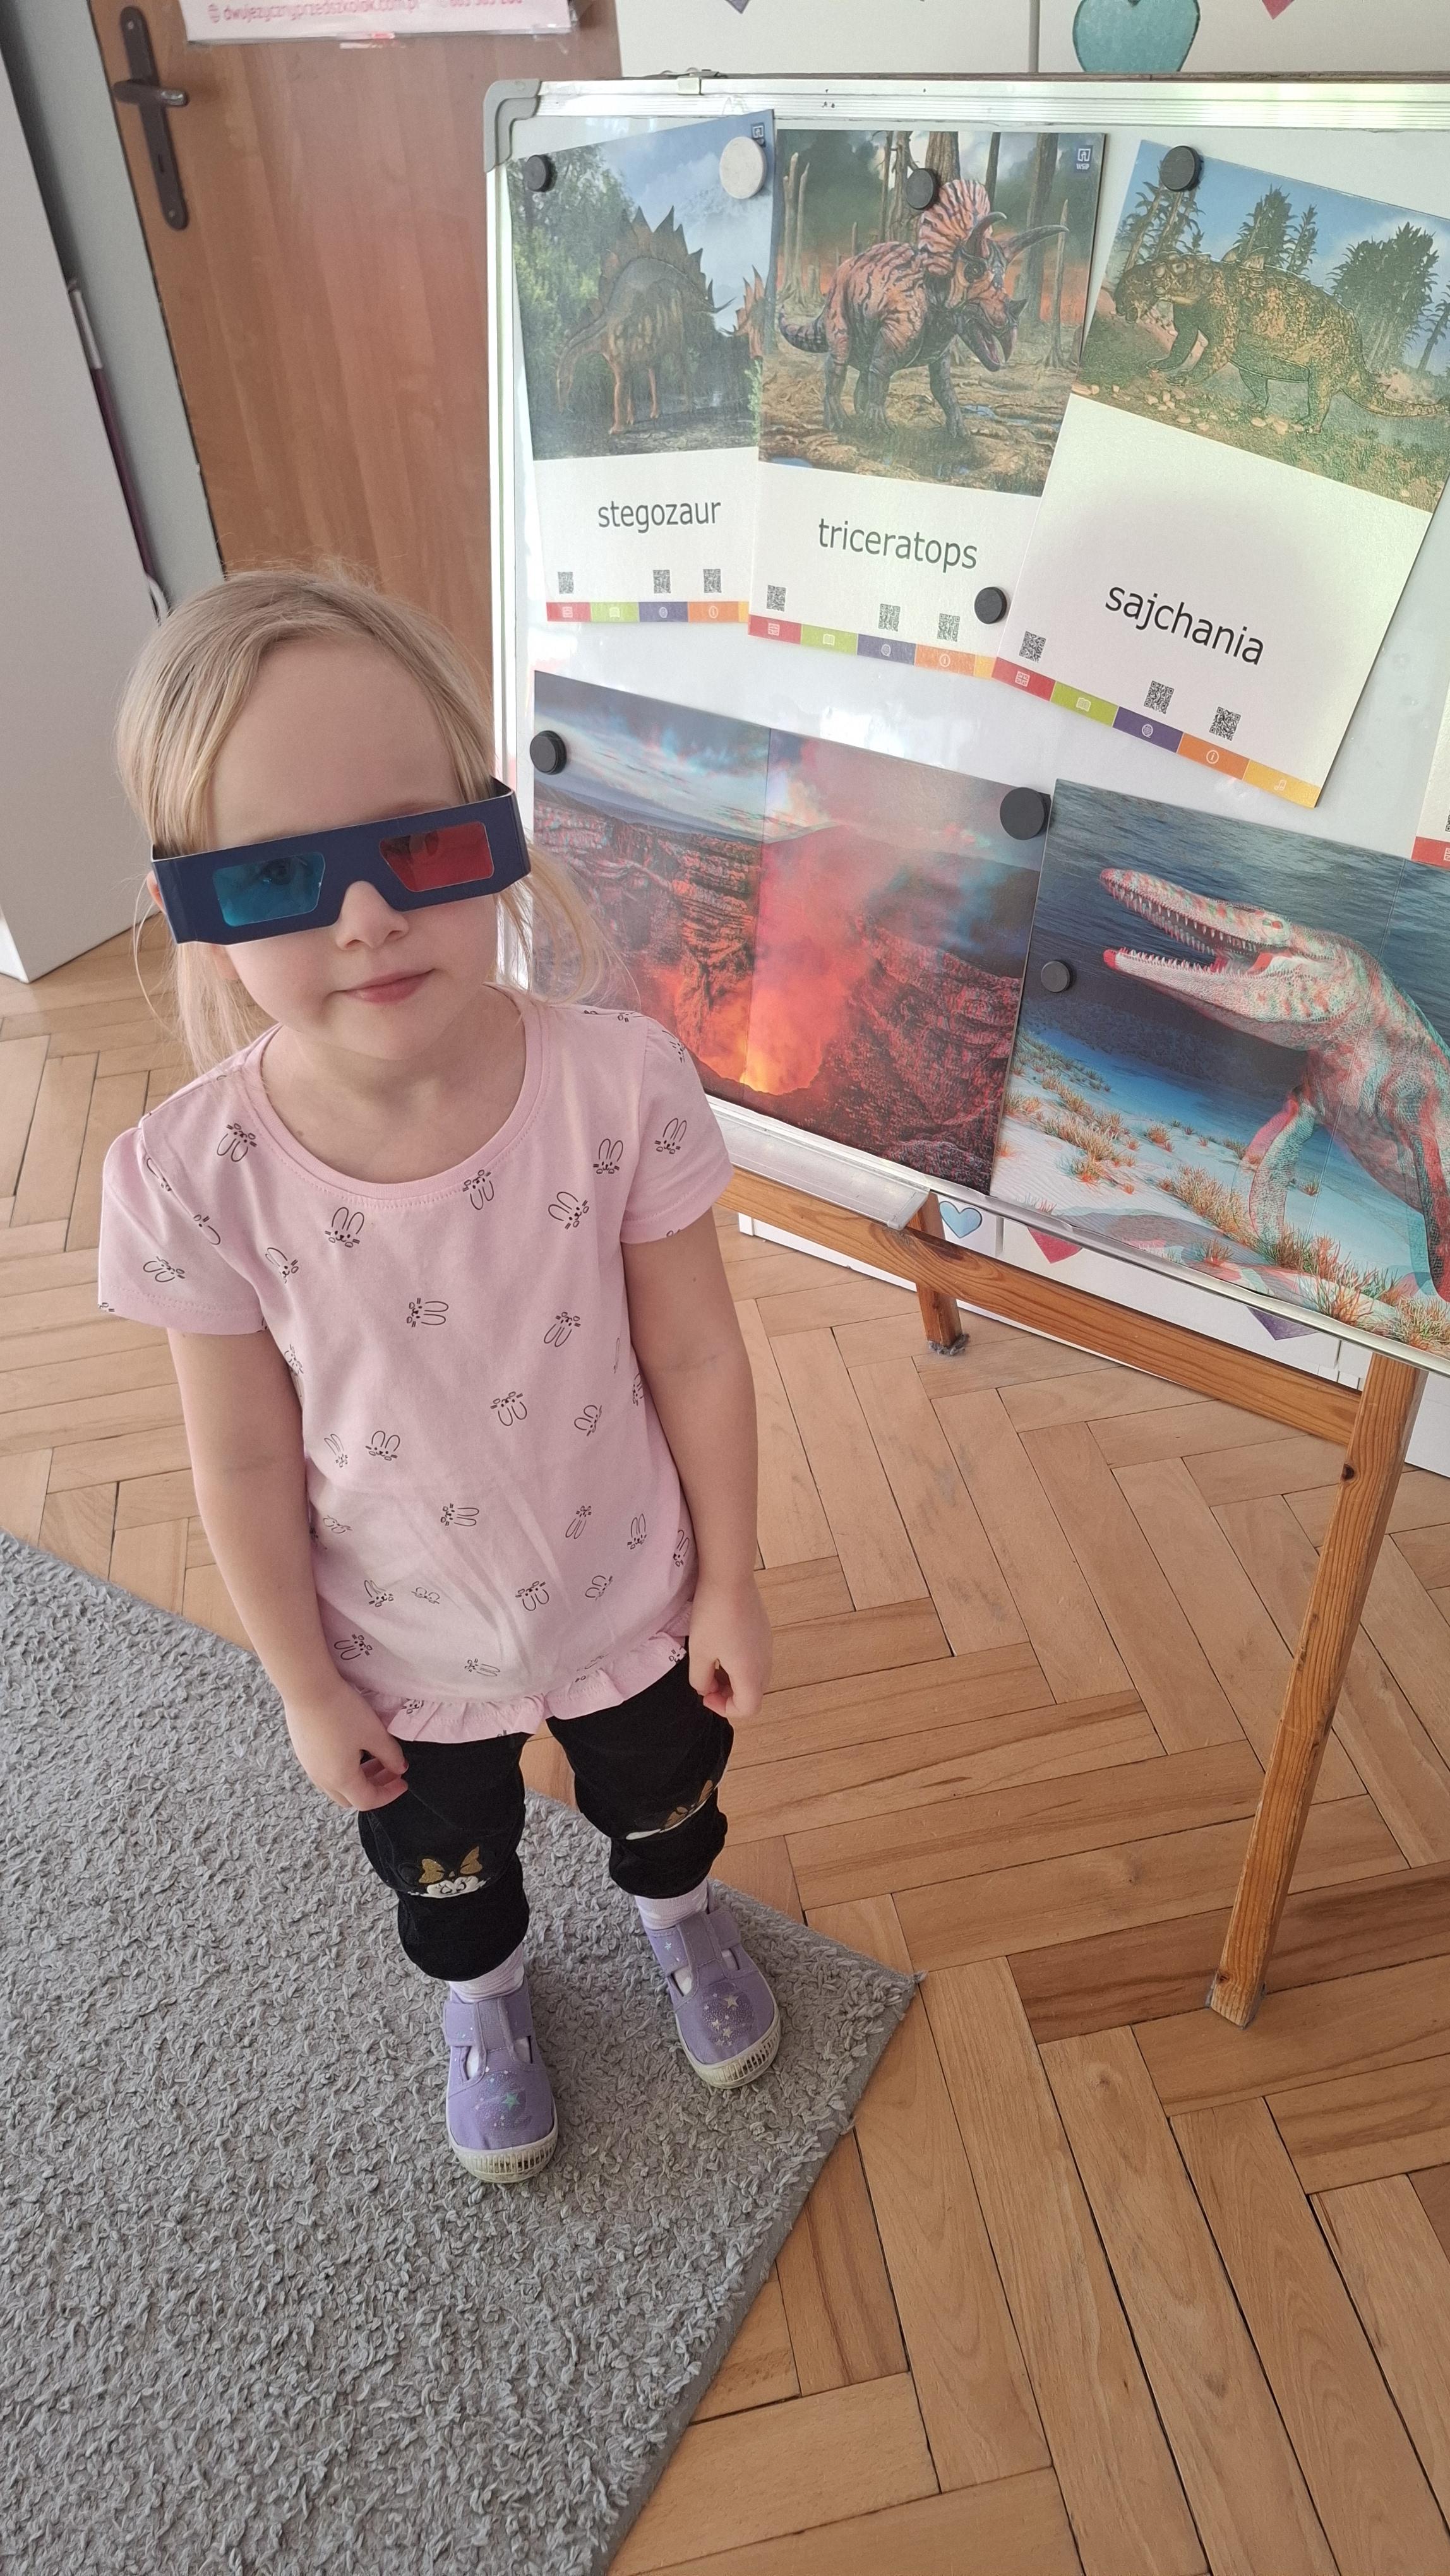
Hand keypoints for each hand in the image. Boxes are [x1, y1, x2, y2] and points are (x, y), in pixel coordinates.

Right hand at [284, 1681, 410, 1811]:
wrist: (307, 1688)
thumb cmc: (343, 1711)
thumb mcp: (374, 1733)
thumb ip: (390, 1755)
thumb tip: (399, 1768)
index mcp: (341, 1779)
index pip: (368, 1801)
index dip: (389, 1794)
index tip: (402, 1782)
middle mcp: (322, 1778)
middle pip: (351, 1797)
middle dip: (374, 1787)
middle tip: (390, 1770)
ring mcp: (309, 1765)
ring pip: (337, 1784)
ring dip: (359, 1777)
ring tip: (375, 1756)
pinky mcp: (303, 1751)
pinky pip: (326, 1770)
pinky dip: (344, 1767)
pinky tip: (353, 1746)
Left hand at [688, 1574, 772, 1719]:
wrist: (729, 1577)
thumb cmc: (713, 1616)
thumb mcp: (699, 1652)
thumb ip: (700, 1679)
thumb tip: (705, 1687)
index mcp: (751, 1673)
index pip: (748, 1709)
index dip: (724, 1709)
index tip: (705, 1693)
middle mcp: (765, 1662)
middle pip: (754, 1694)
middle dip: (729, 1695)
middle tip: (707, 1681)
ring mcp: (767, 1645)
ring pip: (755, 1676)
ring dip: (734, 1678)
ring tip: (712, 1662)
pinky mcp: (764, 1631)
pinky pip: (755, 1658)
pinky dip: (739, 1662)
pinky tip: (722, 1644)